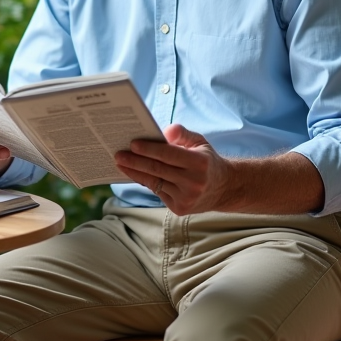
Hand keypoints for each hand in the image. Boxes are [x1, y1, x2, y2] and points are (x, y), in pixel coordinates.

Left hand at [114, 124, 229, 214]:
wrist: (223, 189)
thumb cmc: (206, 161)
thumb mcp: (200, 142)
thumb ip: (183, 134)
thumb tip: (165, 131)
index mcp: (199, 163)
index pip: (168, 154)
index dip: (149, 149)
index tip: (132, 144)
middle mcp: (193, 182)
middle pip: (157, 169)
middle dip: (135, 161)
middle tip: (118, 154)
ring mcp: (186, 198)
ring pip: (154, 182)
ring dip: (135, 172)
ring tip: (120, 163)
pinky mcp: (180, 208)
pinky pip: (157, 192)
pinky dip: (145, 181)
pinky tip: (134, 173)